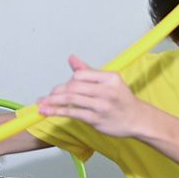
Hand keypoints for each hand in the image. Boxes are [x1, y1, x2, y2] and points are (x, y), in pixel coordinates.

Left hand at [35, 56, 149, 138]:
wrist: (137, 119)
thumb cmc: (121, 99)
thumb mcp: (109, 82)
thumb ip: (88, 72)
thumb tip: (71, 58)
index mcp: (109, 78)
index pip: (80, 75)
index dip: (68, 81)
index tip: (63, 88)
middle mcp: (106, 90)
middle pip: (74, 86)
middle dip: (57, 92)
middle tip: (47, 98)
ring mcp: (102, 106)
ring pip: (71, 100)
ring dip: (53, 102)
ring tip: (41, 105)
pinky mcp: (97, 119)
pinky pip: (73, 113)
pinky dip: (58, 112)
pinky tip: (48, 112)